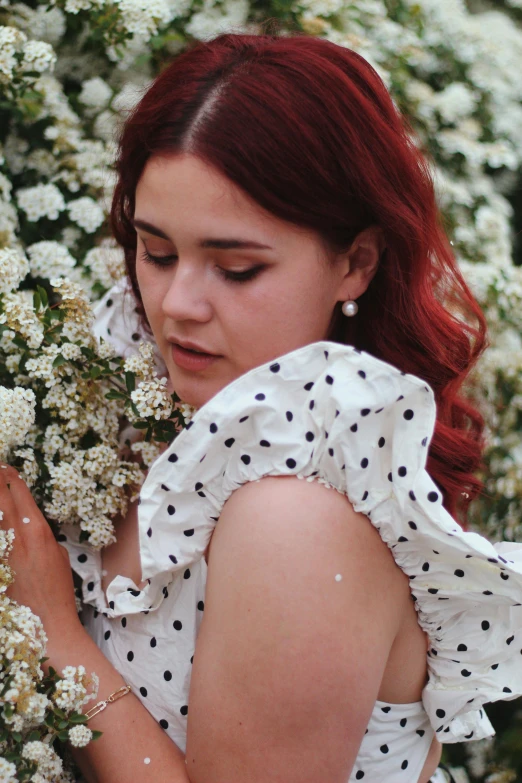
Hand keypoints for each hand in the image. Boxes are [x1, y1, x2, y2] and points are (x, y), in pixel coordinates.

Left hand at [0, 464, 82, 651]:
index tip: (5, 467)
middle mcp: (19, 537)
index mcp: (39, 531)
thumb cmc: (58, 590)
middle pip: (1, 501)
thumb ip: (44, 538)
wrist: (47, 621)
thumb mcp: (60, 556)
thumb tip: (32, 531)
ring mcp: (4, 551)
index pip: (21, 495)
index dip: (11, 478)